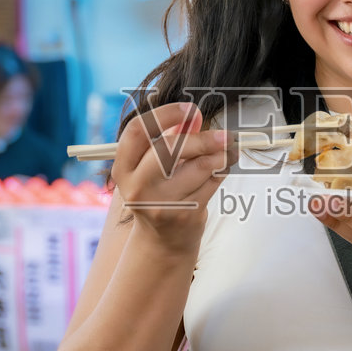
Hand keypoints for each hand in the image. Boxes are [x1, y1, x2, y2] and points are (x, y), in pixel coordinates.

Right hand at [112, 102, 234, 255]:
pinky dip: (222, 171)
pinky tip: (222, 169)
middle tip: (225, 135)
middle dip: (202, 138)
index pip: (137, 131)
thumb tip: (194, 117)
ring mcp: (160, 203)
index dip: (165, 115)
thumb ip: (172, 138)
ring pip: (199, 166)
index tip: (190, 109)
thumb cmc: (160, 194)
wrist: (163, 241)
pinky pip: (211, 183)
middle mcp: (137, 187)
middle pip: (169, 149)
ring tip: (228, 151)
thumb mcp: (155, 167)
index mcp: (124, 168)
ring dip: (220, 155)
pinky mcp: (184, 214)